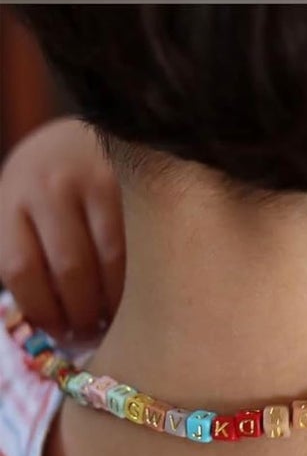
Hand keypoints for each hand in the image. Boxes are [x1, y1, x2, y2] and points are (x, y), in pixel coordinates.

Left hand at [0, 119, 124, 340]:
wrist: (102, 122)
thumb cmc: (57, 180)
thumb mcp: (22, 206)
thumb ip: (25, 252)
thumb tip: (48, 322)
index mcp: (11, 198)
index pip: (20, 269)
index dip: (41, 310)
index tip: (59, 333)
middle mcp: (51, 184)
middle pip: (70, 268)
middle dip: (84, 312)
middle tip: (95, 333)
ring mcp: (98, 178)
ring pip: (112, 258)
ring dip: (118, 299)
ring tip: (121, 317)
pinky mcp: (141, 178)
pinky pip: (145, 240)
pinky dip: (145, 272)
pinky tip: (144, 287)